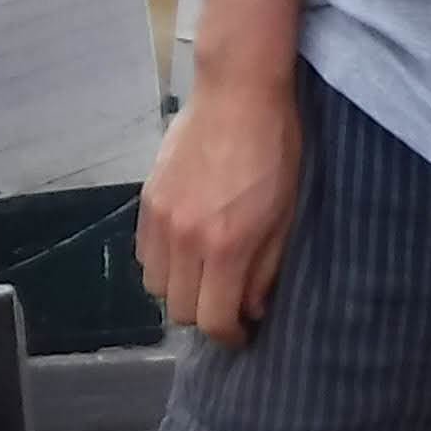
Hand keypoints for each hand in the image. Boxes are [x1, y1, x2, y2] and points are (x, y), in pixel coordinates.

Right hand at [141, 72, 304, 344]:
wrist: (237, 93)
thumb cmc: (276, 149)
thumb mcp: (286, 213)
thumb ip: (265, 267)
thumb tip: (250, 307)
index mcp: (227, 246)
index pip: (214, 319)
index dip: (230, 336)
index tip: (242, 333)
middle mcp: (186, 241)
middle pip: (180, 310)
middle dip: (206, 315)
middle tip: (228, 303)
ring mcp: (161, 221)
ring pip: (156, 287)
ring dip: (180, 291)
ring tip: (205, 276)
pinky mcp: (147, 201)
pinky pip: (144, 255)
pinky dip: (162, 264)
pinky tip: (185, 250)